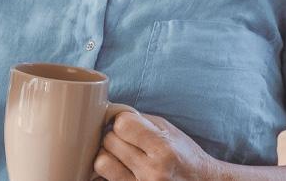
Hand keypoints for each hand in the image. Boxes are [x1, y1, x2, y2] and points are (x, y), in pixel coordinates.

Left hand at [93, 112, 222, 180]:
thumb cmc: (184, 155)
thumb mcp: (169, 131)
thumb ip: (140, 120)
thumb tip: (107, 112)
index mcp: (165, 150)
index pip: (122, 125)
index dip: (122, 121)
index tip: (129, 126)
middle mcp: (154, 172)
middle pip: (109, 142)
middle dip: (116, 138)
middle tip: (128, 142)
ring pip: (101, 162)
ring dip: (108, 156)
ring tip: (123, 157)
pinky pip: (104, 179)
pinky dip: (110, 172)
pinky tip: (122, 169)